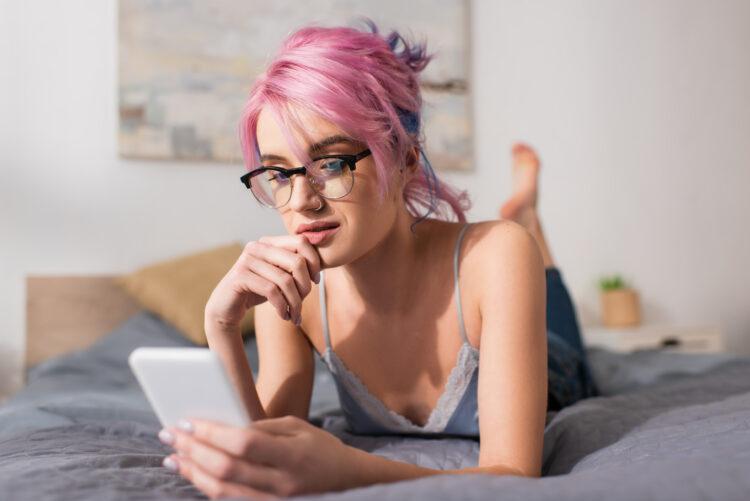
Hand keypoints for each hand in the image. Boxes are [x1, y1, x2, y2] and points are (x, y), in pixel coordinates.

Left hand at [158, 415, 361, 498]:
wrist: (347, 483)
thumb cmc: (321, 449)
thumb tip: (222, 425)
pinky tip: (191, 472)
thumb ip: (261, 427)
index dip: (211, 433)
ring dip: (191, 471)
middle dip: (192, 450)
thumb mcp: (298, 426)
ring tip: (172, 456)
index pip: (243, 443)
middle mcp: (280, 484)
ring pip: (221, 490)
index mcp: (292, 455)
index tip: (187, 421)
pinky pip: (228, 500)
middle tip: (169, 434)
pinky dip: (205, 486)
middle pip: (226, 468)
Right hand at [205, 234, 321, 329]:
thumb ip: (295, 268)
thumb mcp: (280, 277)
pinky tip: (284, 315)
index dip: (314, 262)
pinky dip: (282, 306)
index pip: (301, 242)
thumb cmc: (257, 291)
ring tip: (295, 315)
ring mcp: (247, 260)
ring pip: (285, 280)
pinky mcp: (240, 276)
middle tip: (303, 303)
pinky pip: (272, 291)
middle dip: (305, 286)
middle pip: (297, 262)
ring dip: (295, 303)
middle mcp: (258, 246)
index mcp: (270, 242)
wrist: (227, 308)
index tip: (315, 282)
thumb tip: (320, 267)